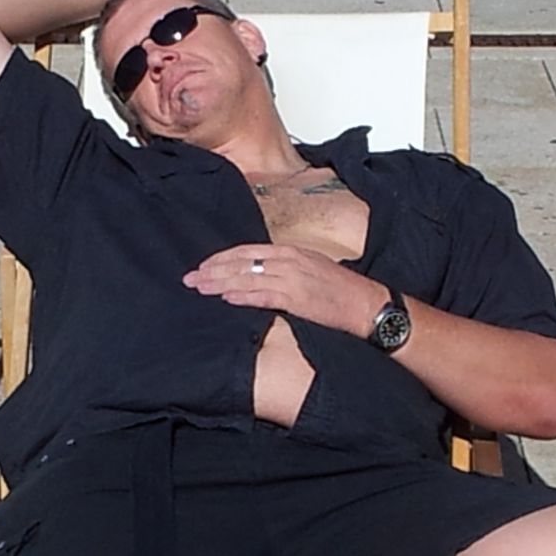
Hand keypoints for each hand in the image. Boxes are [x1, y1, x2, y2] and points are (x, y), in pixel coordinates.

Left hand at [183, 244, 387, 337]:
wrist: (365, 303)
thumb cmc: (340, 290)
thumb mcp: (310, 269)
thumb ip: (284, 270)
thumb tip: (258, 276)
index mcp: (290, 252)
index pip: (247, 252)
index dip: (222, 259)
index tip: (203, 266)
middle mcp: (288, 261)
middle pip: (242, 263)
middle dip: (213, 271)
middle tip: (189, 278)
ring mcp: (293, 279)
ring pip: (248, 278)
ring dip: (220, 284)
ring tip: (199, 289)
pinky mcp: (298, 300)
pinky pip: (264, 296)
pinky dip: (244, 297)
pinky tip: (227, 299)